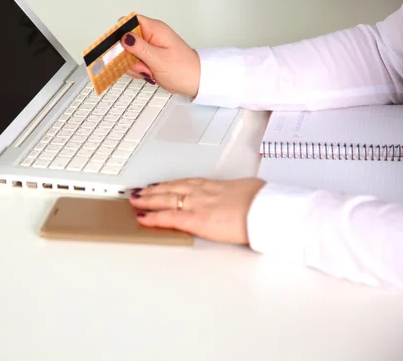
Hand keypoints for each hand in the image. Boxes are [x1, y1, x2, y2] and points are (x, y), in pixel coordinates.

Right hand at [119, 15, 200, 97]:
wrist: (195, 82)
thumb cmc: (184, 69)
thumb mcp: (158, 59)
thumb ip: (139, 48)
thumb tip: (124, 37)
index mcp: (154, 29)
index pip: (130, 21)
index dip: (121, 32)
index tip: (121, 48)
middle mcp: (151, 36)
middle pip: (126, 40)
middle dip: (128, 56)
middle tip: (141, 64)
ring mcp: (149, 48)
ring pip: (128, 54)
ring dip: (133, 66)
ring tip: (147, 71)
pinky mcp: (148, 58)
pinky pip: (134, 62)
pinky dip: (137, 70)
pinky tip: (147, 74)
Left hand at [129, 177, 265, 243]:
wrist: (267, 209)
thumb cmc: (264, 202)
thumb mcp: (250, 191)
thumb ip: (240, 194)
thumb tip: (244, 196)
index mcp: (216, 185)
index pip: (187, 183)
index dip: (171, 184)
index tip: (161, 184)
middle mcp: (203, 191)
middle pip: (171, 188)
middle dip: (153, 190)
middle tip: (139, 191)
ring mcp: (198, 204)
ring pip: (165, 199)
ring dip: (148, 199)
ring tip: (135, 200)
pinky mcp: (196, 220)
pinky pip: (169, 217)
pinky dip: (153, 217)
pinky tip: (142, 217)